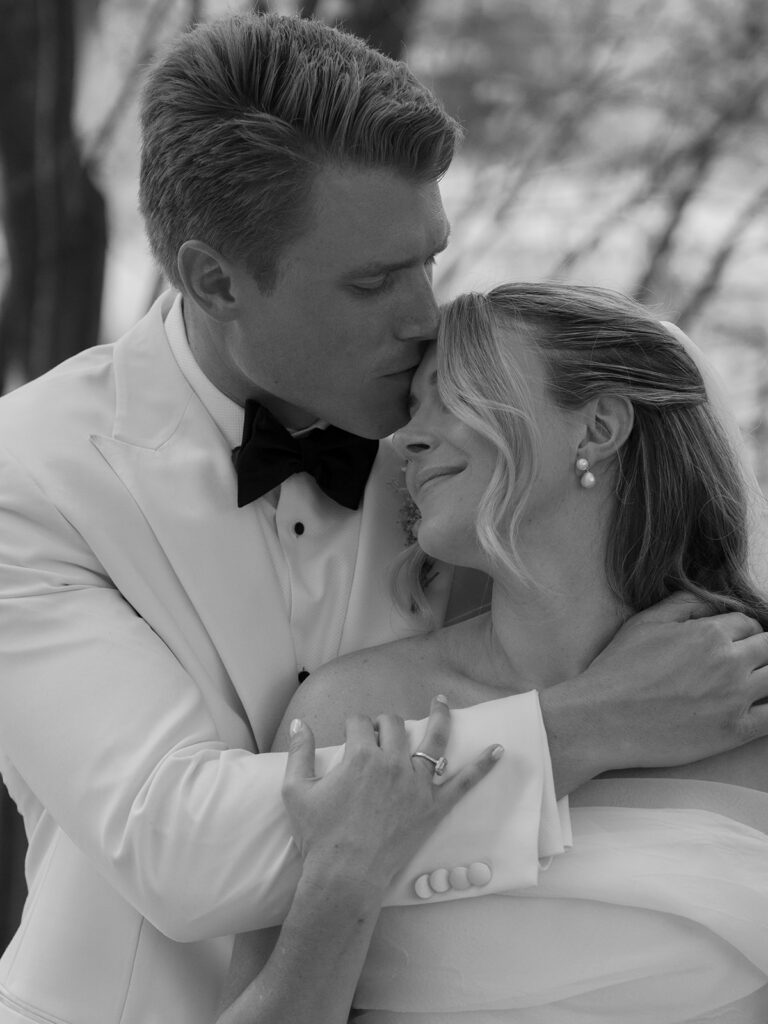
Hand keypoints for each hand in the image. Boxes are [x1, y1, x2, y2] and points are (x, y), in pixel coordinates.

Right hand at [281, 696, 502, 893]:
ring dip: (439, 717)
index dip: (352, 726)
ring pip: (432, 740)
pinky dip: (483, 766)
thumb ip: (299, 751)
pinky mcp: (433, 806)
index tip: (349, 735)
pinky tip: (499, 750)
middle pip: (392, 725)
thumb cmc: (319, 835)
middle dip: (382, 723)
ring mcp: (416, 784)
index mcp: (360, 755)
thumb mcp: (296, 790)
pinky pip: (463, 782)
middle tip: (375, 735)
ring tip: (443, 701)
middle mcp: (392, 763)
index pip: (358, 722)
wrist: (344, 875)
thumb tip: (300, 722)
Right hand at [540, 593, 767, 787]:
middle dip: (761, 650)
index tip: (737, 641)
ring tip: (751, 681)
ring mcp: (735, 699)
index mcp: (709, 633)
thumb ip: (682, 603)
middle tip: (743, 662)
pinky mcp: (735, 731)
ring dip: (767, 676)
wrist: (604, 718)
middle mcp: (729, 663)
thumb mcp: (644, 622)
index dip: (745, 630)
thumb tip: (710, 599)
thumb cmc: (619, 669)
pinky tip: (759, 706)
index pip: (749, 623)